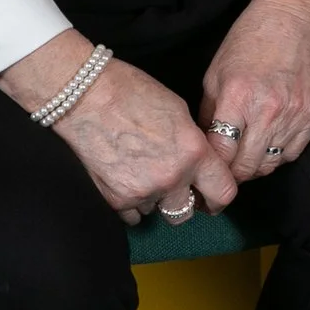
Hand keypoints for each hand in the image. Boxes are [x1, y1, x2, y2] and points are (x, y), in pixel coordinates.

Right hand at [0, 31, 233, 221]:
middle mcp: (171, 178)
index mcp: (194, 153)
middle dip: (185, 202)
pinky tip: (127, 179)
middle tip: (177, 187)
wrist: (87, 97)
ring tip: (145, 173)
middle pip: (187, 213)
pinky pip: (132, 215)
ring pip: (158, 212)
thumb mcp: (180, 112)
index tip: (212, 196)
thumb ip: (194, 143)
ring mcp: (142, 192)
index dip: (219, 196)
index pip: (223, 193)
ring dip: (156, 200)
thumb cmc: (133, 93)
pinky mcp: (115, 200)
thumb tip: (201, 163)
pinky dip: (133, 203)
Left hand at [198, 0, 309, 178]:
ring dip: (254, 167)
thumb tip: (204, 145)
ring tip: (244, 160)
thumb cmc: (250, 41)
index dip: (210, 168)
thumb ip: (208, 113)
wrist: (294, 18)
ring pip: (269, 164)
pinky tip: (267, 146)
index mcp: (237, 97)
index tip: (204, 173)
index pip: (220, 154)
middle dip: (230, 175)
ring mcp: (293, 115)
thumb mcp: (216, 73)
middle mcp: (267, 111)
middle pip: (245, 167)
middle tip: (223, 174)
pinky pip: (292, 153)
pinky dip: (277, 156)